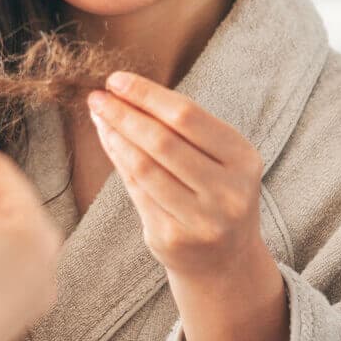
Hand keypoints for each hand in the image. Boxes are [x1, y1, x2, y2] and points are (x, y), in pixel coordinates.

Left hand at [86, 71, 267, 278]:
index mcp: (243, 159)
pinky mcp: (173, 238)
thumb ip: (177, 128)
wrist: (225, 261)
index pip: (187, 116)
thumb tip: (122, 93)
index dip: (147, 95)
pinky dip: (117, 161)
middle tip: (98, 97)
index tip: (117, 80)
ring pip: (144, 167)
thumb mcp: (215, 158)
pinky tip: (107, 141)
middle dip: (124, 114)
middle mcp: (228, 191)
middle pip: (162, 140)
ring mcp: (202, 219)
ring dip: (114, 136)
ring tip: (98, 116)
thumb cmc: (214, 194)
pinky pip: (136, 190)